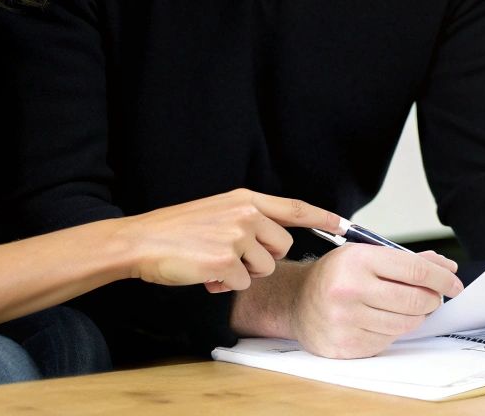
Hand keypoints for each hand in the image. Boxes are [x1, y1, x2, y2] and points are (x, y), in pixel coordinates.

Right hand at [115, 189, 340, 292]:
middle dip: (263, 260)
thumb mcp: (217, 211)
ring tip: (214, 265)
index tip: (344, 225)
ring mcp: (236, 237)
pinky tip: (204, 274)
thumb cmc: (176, 231)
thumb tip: (272, 241)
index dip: (322, 217)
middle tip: (233, 258)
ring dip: (243, 274)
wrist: (140, 241)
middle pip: (282, 247)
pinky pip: (241, 284)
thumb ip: (247, 219)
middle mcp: (246, 214)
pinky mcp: (225, 261)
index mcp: (245, 200)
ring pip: (264, 268)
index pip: (294, 208)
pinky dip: (224, 285)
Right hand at [289, 245, 463, 357]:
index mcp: (358, 261)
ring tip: (408, 308)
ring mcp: (346, 320)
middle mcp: (350, 290)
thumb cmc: (337, 275)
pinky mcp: (345, 345)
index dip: (441, 279)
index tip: (455, 284)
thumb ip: (407, 261)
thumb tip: (446, 268)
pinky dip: (393, 331)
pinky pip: (387, 341)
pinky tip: (382, 320)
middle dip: (433, 300)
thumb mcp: (367, 255)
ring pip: (405, 324)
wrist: (296, 301)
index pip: (414, 271)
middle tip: (434, 298)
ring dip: (415, 317)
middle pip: (415, 300)